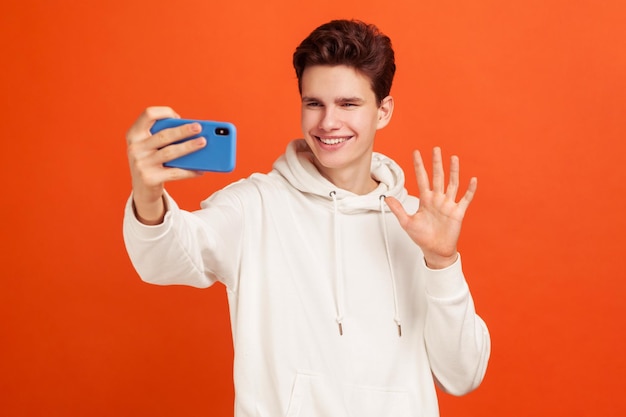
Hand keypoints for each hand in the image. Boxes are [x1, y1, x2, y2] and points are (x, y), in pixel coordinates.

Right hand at [126, 106, 206, 223]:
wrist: (142, 189)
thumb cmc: (152, 161)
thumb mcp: (151, 146)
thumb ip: (164, 136)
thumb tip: (192, 132)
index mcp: (134, 134)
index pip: (148, 114)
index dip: (164, 112)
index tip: (178, 116)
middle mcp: (135, 148)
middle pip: (163, 135)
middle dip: (183, 130)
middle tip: (198, 127)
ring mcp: (141, 164)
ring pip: (170, 152)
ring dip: (189, 147)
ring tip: (203, 143)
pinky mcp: (150, 178)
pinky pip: (174, 172)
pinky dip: (189, 171)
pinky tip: (200, 169)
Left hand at [385, 147, 476, 268]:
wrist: (435, 250)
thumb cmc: (422, 237)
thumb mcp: (406, 222)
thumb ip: (398, 209)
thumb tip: (386, 197)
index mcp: (425, 200)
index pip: (421, 178)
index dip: (419, 166)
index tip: (416, 153)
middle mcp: (437, 199)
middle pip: (437, 177)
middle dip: (436, 163)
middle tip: (436, 149)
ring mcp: (448, 204)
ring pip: (452, 184)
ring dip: (453, 171)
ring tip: (453, 158)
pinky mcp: (458, 212)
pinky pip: (465, 198)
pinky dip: (470, 190)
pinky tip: (472, 179)